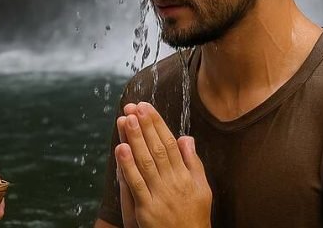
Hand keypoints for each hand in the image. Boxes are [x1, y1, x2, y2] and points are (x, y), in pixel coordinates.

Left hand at [115, 102, 211, 227]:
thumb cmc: (194, 216)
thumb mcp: (202, 188)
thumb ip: (193, 163)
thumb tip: (186, 138)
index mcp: (186, 175)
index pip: (170, 143)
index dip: (157, 124)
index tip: (147, 107)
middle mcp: (174, 182)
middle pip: (157, 149)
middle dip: (145, 126)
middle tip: (134, 106)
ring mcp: (160, 195)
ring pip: (146, 162)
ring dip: (135, 139)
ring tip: (125, 119)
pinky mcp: (147, 209)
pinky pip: (136, 184)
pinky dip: (128, 166)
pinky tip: (120, 149)